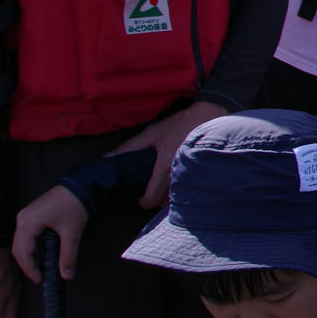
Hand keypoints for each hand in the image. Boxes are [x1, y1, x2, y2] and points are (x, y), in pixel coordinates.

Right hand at [12, 186, 88, 282]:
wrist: (79, 185)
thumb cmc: (74, 205)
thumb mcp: (72, 233)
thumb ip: (69, 256)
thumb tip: (67, 275)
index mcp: (29, 222)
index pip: (23, 252)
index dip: (30, 269)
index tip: (40, 279)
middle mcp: (22, 219)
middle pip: (18, 249)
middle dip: (27, 265)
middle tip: (39, 277)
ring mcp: (25, 216)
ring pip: (19, 243)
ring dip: (27, 257)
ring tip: (39, 268)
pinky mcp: (30, 215)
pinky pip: (24, 236)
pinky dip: (30, 247)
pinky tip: (40, 254)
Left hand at [113, 99, 228, 208]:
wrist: (209, 115)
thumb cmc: (180, 124)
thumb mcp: (152, 133)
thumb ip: (129, 147)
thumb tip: (107, 158)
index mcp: (164, 167)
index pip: (151, 198)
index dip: (143, 202)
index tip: (139, 198)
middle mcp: (179, 175)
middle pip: (164, 202)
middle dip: (156, 200)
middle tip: (150, 191)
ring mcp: (192, 176)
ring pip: (178, 198)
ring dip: (169, 196)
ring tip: (164, 186)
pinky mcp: (202, 174)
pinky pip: (189, 190)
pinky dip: (182, 190)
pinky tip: (179, 181)